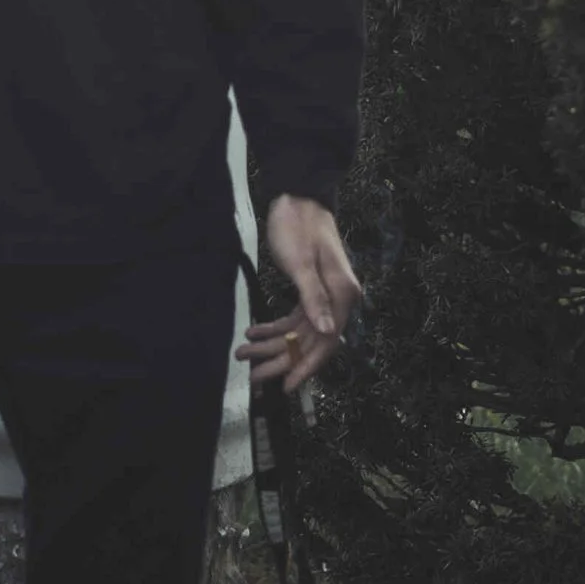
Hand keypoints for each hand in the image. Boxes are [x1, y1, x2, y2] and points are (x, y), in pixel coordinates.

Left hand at [241, 195, 364, 396]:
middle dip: (280, 359)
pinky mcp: (310, 289)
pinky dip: (274, 327)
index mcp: (342, 295)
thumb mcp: (302, 263)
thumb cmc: (298, 226)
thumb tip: (326, 332)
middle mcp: (338, 299)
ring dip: (271, 344)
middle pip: (309, 341)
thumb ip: (313, 299)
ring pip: (298, 332)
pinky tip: (253, 332)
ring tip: (243, 354)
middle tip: (252, 374)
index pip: (326, 341)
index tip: (285, 387)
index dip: (306, 367)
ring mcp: (324, 295)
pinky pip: (293, 317)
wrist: (297, 196)